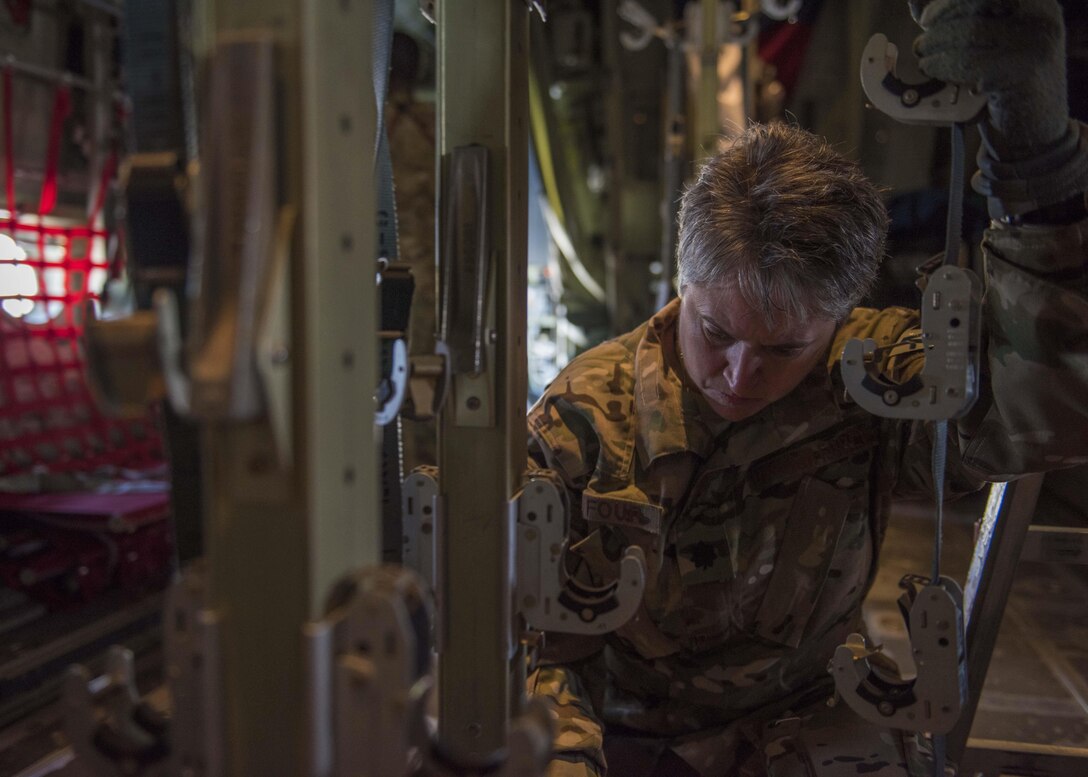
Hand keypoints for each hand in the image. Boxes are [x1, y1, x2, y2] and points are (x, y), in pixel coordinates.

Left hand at [912, 0, 1066, 156]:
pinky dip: (943, 66)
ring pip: (970, 32)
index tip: (927, 20)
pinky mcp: (1021, 71)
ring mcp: (1034, 43)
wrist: (1035, 127)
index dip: (952, 4)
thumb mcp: (989, 49)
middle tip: (921, 46)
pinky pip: (970, 62)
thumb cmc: (1005, 84)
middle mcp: (1039, 18)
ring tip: (924, 62)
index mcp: (1034, 5)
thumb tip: (920, 8)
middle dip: (940, 26)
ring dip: (936, 47)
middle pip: (977, 6)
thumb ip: (962, 27)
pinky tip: (934, 71)